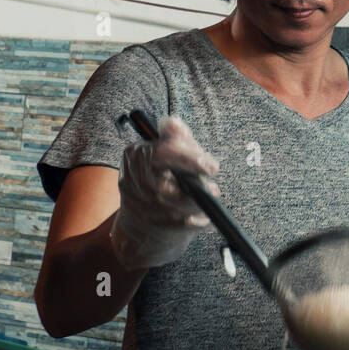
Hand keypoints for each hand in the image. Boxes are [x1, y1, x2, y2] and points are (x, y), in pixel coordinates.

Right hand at [110, 115, 219, 270]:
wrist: (141, 217)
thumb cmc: (160, 174)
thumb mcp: (164, 150)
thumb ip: (175, 137)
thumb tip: (174, 124)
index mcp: (136, 156)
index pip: (162, 154)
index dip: (190, 158)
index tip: (211, 165)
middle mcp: (135, 182)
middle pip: (166, 186)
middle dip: (195, 186)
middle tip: (213, 186)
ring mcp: (142, 206)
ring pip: (175, 207)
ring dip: (198, 203)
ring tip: (210, 196)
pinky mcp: (153, 226)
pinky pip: (181, 224)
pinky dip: (197, 220)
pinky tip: (203, 214)